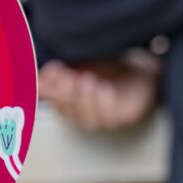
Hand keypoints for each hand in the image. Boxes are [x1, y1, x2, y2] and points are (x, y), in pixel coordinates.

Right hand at [40, 52, 161, 131]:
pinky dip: (103, 104)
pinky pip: (109, 118)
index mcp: (71, 99)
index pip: (53, 100)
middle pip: (67, 112)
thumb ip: (64, 69)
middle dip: (64, 95)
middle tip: (67, 77)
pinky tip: (103, 89)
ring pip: (87, 120)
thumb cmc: (111, 65)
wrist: (143, 66)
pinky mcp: (123, 118)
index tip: (50, 73)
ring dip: (84, 100)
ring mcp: (103, 117)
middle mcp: (85, 112)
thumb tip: (39, 73)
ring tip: (87, 79)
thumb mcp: (85, 62)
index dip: (48, 90)